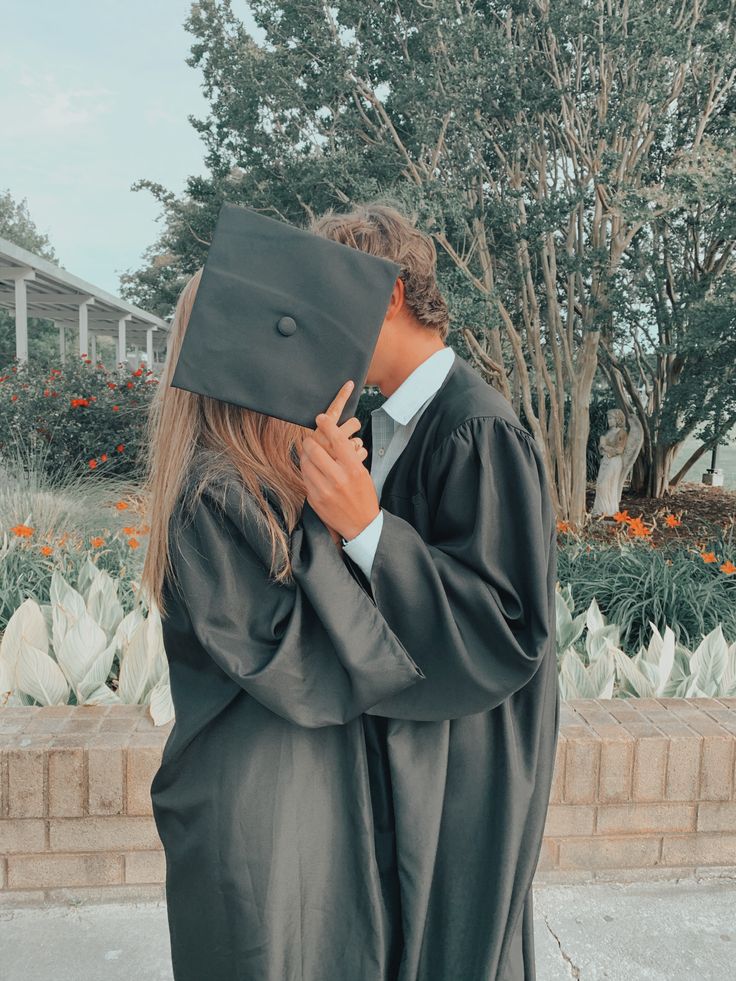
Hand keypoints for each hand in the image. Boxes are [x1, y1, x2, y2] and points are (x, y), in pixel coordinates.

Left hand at [298, 379, 379, 541]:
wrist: (361, 525)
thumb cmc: (364, 497)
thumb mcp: (363, 473)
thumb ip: (348, 457)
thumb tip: (333, 438)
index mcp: (353, 470)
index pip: (337, 440)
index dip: (327, 425)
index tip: (320, 418)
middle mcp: (338, 479)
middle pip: (315, 449)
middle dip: (310, 440)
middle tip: (310, 439)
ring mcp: (324, 490)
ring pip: (305, 463)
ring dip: (305, 455)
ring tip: (310, 454)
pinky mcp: (314, 499)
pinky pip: (305, 478)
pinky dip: (306, 471)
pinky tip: (312, 471)